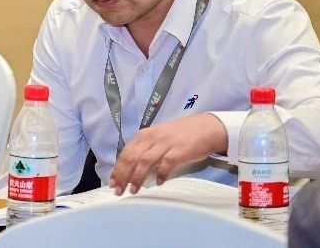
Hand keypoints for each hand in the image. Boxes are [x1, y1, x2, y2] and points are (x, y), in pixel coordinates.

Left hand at [109, 113, 227, 193]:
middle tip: (118, 190)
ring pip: (145, 161)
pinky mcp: (179, 150)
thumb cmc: (180, 135)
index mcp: (144, 135)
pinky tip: (158, 183)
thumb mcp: (158, 139)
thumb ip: (145, 150)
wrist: (206, 128)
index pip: (125, 153)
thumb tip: (131, 168)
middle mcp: (151, 138)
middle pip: (131, 158)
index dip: (117, 169)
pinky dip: (161, 174)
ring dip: (137, 177)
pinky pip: (166, 163)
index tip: (112, 183)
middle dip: (122, 175)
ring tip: (133, 190)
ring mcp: (165, 143)